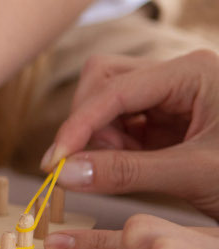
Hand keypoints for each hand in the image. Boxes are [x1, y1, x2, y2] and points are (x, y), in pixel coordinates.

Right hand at [40, 51, 218, 219]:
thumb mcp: (193, 174)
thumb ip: (126, 173)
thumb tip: (66, 174)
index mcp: (191, 74)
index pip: (114, 88)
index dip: (78, 125)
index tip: (55, 163)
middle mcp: (176, 78)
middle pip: (103, 83)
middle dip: (86, 125)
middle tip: (84, 167)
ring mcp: (169, 100)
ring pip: (106, 105)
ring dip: (96, 138)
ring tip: (111, 170)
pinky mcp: (164, 123)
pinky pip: (119, 127)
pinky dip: (109, 150)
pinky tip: (120, 169)